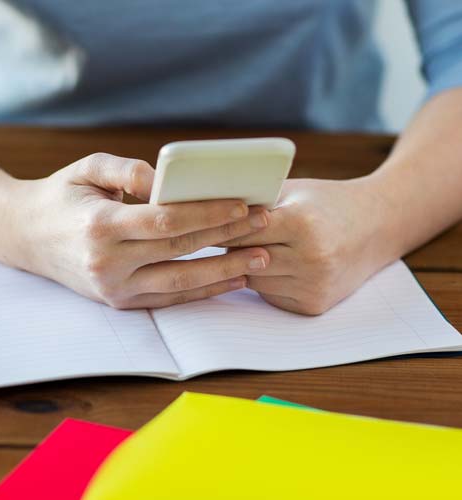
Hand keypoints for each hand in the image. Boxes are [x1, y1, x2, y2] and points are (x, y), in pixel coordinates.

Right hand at [9, 152, 269, 307]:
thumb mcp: (87, 169)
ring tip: (262, 258)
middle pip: (181, 249)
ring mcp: (115, 288)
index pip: (165, 220)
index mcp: (99, 226)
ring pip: (182, 282)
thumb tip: (166, 181)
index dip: (207, 212)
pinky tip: (233, 279)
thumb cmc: (62, 196)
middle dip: (227, 236)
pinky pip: (171, 298)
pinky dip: (205, 291)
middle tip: (264, 224)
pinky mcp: (122, 302)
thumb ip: (128, 170)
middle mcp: (108, 263)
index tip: (243, 204)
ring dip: (226, 270)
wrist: (28, 238)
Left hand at [223, 177, 395, 314]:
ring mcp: (313, 286)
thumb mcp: (294, 191)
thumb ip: (257, 201)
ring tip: (245, 248)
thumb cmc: (328, 203)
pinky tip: (271, 265)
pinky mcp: (313, 305)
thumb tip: (210, 209)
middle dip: (229, 247)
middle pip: (245, 258)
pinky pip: (269, 295)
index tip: (201, 225)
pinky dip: (263, 282)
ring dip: (244, 266)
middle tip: (212, 238)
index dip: (222, 227)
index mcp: (303, 224)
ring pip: (253, 280)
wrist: (375, 228)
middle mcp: (310, 259)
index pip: (242, 231)